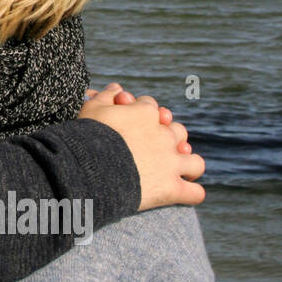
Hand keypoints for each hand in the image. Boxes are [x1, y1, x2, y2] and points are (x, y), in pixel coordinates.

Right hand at [79, 82, 204, 209]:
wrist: (90, 167)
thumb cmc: (87, 136)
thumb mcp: (92, 109)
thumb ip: (106, 96)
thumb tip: (117, 87)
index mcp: (146, 114)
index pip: (151, 108)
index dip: (142, 115)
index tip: (131, 124)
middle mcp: (164, 136)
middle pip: (178, 132)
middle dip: (170, 138)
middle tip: (155, 148)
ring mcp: (171, 163)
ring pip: (194, 161)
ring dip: (188, 165)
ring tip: (177, 171)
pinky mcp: (172, 188)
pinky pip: (194, 193)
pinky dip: (191, 193)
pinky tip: (184, 194)